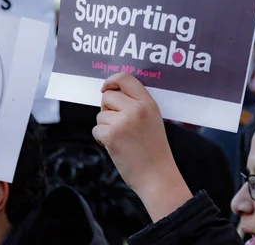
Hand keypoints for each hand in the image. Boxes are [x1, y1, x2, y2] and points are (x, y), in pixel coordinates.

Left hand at [92, 72, 191, 221]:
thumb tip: (110, 93)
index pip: (125, 78)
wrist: (157, 176)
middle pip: (108, 96)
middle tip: (117, 124)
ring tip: (121, 139)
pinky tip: (114, 147)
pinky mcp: (112, 136)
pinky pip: (96, 130)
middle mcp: (136, 109)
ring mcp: (123, 122)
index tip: (106, 88)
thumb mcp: (153, 119)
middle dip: (107, 109)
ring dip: (105, 127)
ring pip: (100, 115)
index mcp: (148, 103)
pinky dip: (101, 140)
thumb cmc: (153, 150)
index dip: (111, 80)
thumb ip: (136, 104)